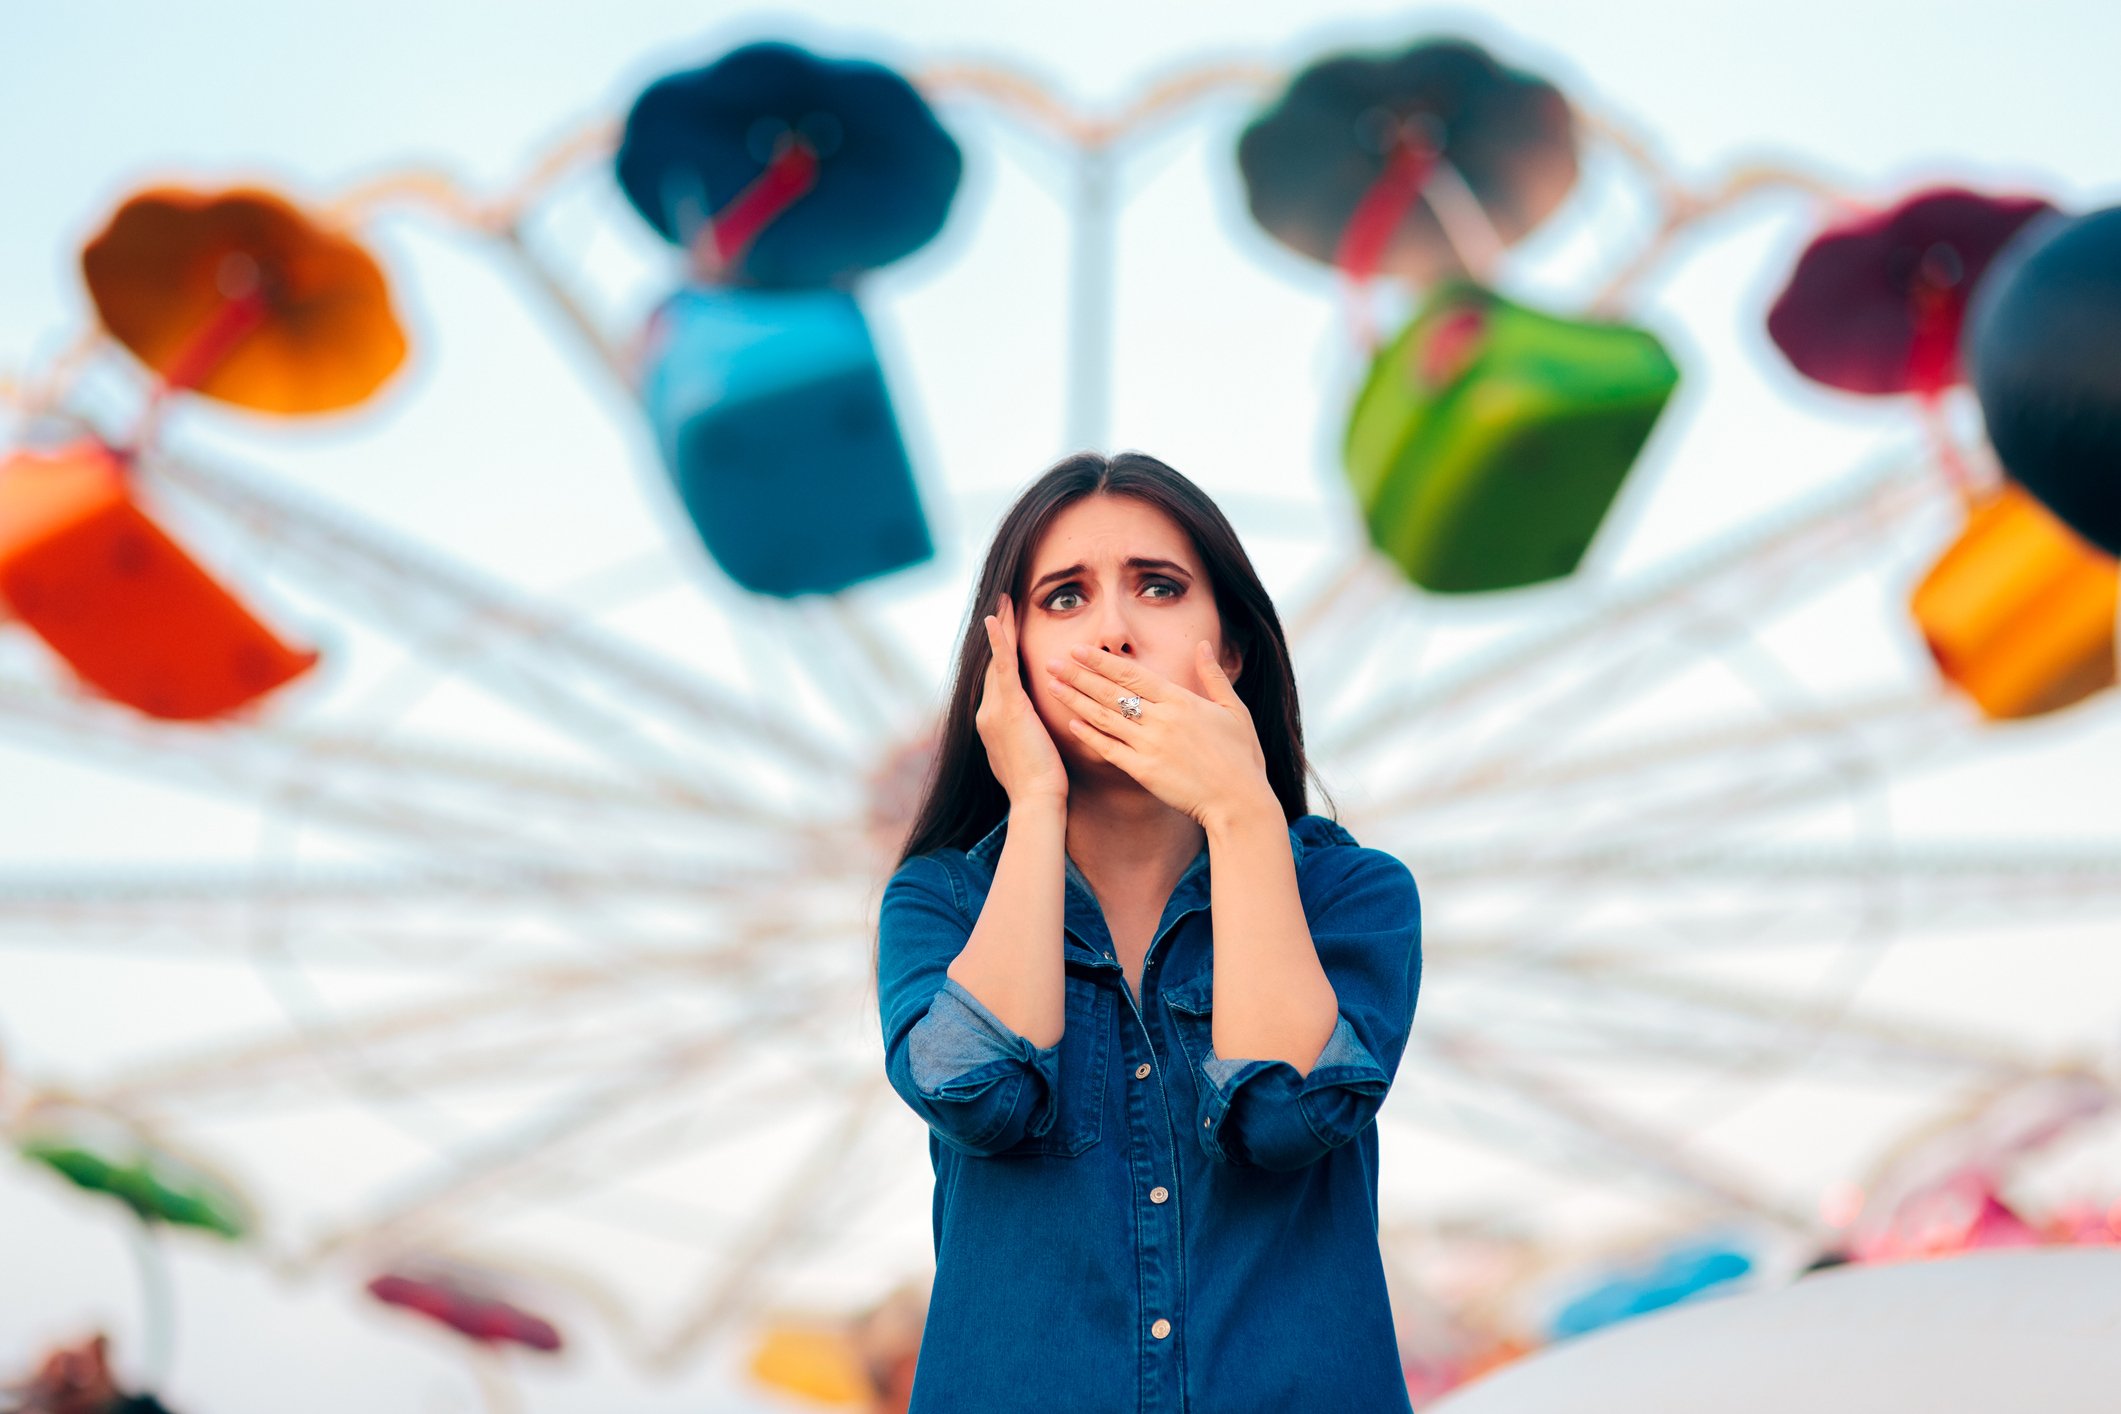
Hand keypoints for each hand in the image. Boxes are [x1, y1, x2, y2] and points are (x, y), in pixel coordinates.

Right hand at [977, 592, 1069, 804]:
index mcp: (994, 724)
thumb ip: (1026, 736)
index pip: (998, 682)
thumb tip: (1033, 729)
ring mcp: (994, 711)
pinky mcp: (1008, 709)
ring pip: (997, 662)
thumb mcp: (1030, 754)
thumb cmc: (1041, 785)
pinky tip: (996, 620)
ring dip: (1000, 631)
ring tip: (1002, 604)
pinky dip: (999, 643)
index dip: (1000, 656)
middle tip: (1000, 608)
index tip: (1003, 635)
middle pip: (993, 666)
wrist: (1036, 801)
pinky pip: (1002, 669)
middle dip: (998, 637)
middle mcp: (987, 714)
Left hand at [1042, 640, 1269, 827]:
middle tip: (1052, 662)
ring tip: (1052, 686)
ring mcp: (1151, 746)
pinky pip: (1110, 750)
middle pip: (1111, 692)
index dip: (1102, 661)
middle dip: (1079, 675)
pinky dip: (1089, 736)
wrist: (1240, 802)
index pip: (1133, 675)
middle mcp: (1162, 720)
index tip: (1078, 649)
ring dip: (1076, 701)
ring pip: (1105, 718)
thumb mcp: (1234, 709)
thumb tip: (1204, 645)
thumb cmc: (1242, 757)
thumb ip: (1213, 676)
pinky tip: (1070, 724)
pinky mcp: (1144, 772)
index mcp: (1181, 701)